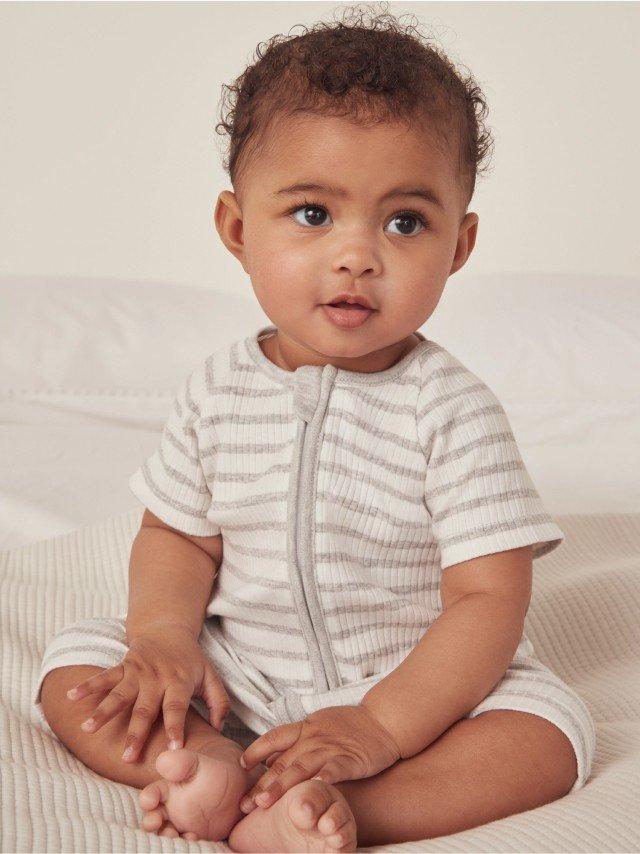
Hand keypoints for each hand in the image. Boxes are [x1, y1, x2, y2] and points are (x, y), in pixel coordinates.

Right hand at [64, 625, 230, 762]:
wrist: (169, 629)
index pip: (177, 708)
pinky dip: (87, 685)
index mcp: (179, 682)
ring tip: (87, 728)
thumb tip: (219, 728)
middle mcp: (157, 678)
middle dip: (136, 733)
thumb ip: (219, 702)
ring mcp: (137, 672)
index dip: (175, 728)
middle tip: (127, 757)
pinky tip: (71, 696)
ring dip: (103, 711)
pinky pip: (104, 676)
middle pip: (145, 708)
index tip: (173, 750)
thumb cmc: (191, 660)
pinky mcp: (123, 666)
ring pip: (119, 694)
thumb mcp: (210, 676)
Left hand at [238, 704, 400, 811]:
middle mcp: (313, 738)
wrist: (382, 720)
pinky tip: (312, 792)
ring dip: (281, 786)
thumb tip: (270, 758)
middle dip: (261, 783)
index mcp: (305, 728)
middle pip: (282, 761)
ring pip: (301, 768)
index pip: (273, 738)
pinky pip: (334, 771)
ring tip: (265, 803)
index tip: (240, 767)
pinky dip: (323, 780)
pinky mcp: (349, 760)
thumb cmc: (348, 727)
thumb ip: (295, 742)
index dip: (255, 751)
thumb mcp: (317, 726)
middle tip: (245, 803)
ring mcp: (330, 749)